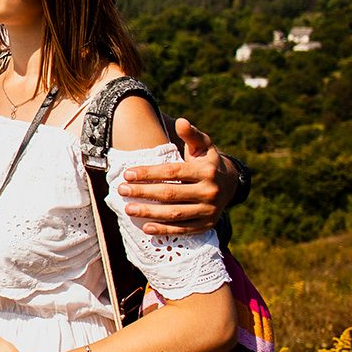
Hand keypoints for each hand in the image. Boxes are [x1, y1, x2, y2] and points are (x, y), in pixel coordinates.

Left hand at [117, 118, 235, 234]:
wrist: (231, 184)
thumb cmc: (207, 161)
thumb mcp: (203, 146)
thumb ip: (191, 135)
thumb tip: (181, 121)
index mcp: (207, 171)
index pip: (172, 172)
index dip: (149, 173)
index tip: (127, 174)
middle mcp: (210, 191)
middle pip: (171, 193)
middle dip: (144, 192)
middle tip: (121, 190)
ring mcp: (209, 210)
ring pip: (175, 213)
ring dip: (149, 212)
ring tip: (128, 209)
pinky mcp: (206, 225)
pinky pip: (183, 229)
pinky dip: (164, 230)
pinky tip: (146, 228)